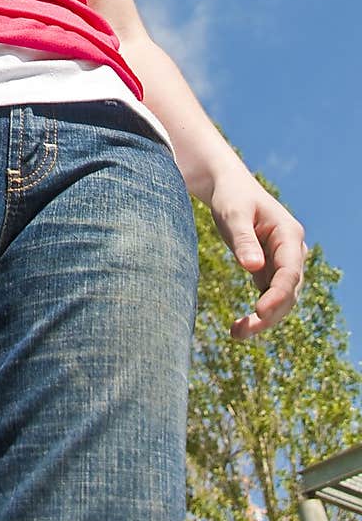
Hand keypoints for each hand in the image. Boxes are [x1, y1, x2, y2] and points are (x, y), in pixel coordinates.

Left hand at [207, 164, 307, 339]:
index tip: (260, 313)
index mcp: (289, 234)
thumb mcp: (233, 214)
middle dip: (269, 314)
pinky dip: (258, 313)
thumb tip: (253, 268)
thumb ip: (243, 239)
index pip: (290, 272)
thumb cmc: (231, 196)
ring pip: (281, 298)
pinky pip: (268, 296)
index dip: (278, 295)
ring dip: (264, 319)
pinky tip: (238, 327)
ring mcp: (282, 262)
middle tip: (241, 331)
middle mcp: (292, 251)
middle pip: (289, 291)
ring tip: (236, 334)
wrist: (228, 187)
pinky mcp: (269, 269)